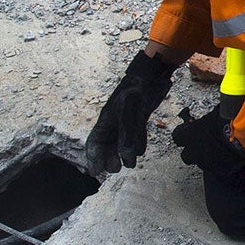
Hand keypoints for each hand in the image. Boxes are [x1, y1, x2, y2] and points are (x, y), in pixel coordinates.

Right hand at [85, 49, 179, 174]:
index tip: (94, 171)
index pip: (94, 142)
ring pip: (122, 139)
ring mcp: (127, 117)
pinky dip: (137, 142)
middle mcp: (114, 119)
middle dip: (109, 158)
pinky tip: (140, 150)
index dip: (93, 157)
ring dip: (124, 152)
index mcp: (106, 119)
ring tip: (129, 164)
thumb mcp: (129, 114)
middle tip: (114, 170)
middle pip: (107, 144)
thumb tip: (127, 160)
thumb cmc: (136, 90)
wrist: (152, 73)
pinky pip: (135, 132)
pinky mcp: (140, 114)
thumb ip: (127, 137)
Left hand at [172, 105, 241, 172]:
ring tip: (218, 150)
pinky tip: (228, 156)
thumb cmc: (227, 120)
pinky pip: (217, 168)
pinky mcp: (219, 170)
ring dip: (206, 158)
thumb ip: (204, 122)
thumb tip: (206, 121)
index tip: (187, 134)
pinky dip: (220, 164)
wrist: (242, 134)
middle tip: (200, 146)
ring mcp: (206, 163)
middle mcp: (194, 152)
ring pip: (201, 163)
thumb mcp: (212, 115)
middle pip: (186, 156)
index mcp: (190, 136)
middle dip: (192, 151)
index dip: (183, 136)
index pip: (177, 138)